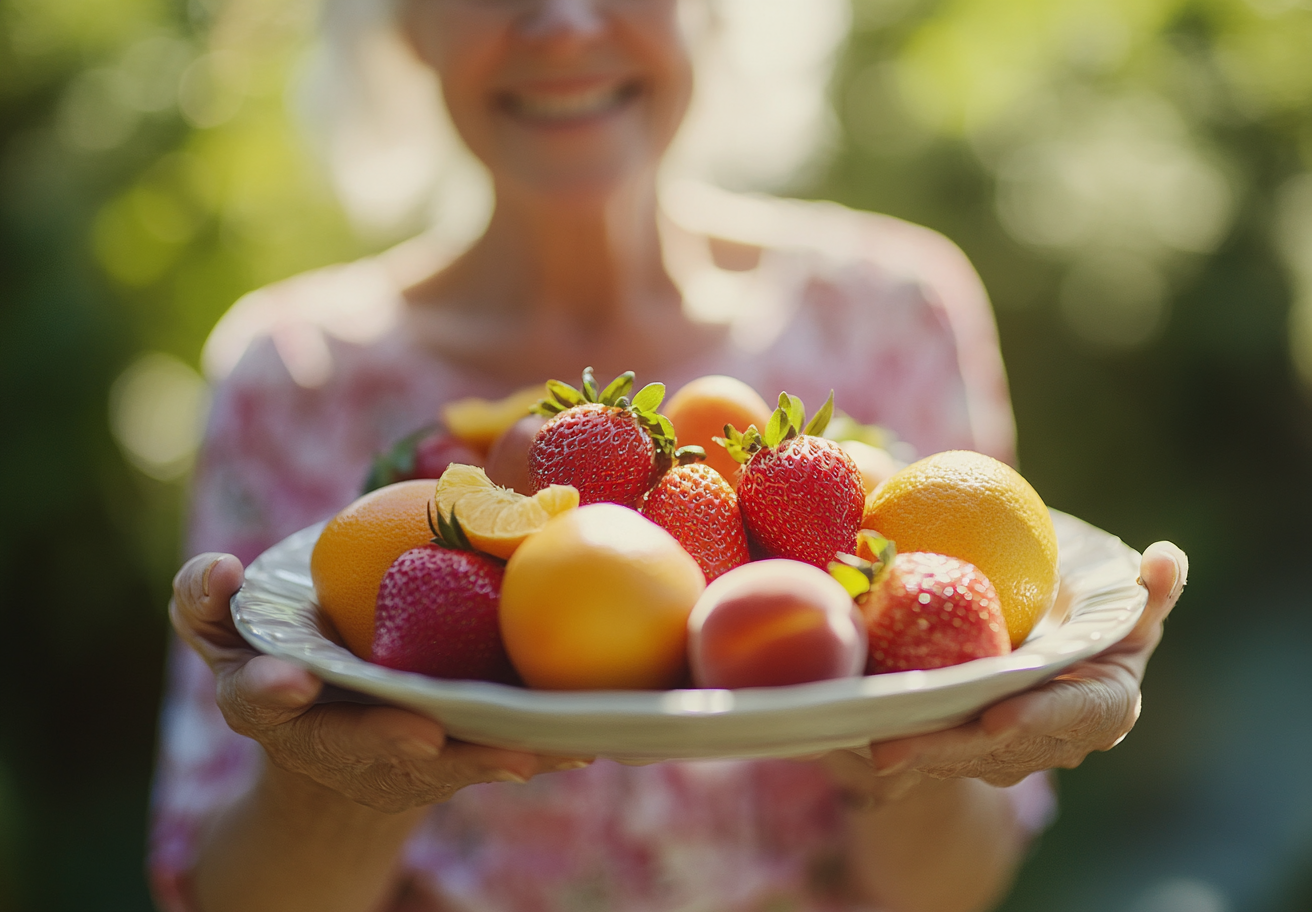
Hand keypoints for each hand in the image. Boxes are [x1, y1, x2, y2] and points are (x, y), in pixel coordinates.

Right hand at [170, 552, 587, 813]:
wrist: (327, 728)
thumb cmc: (282, 657)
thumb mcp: (227, 627)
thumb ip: (206, 598)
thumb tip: (219, 569)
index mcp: (267, 703)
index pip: (258, 700)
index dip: (272, 692)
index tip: (293, 684)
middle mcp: (327, 741)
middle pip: (355, 746)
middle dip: (385, 742)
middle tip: (421, 735)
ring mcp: (387, 759)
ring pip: (437, 765)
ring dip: (478, 759)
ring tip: (525, 751)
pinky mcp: (441, 767)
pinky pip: (487, 758)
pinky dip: (529, 756)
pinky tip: (577, 748)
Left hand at [825, 541, 1187, 799]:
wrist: (1051, 667)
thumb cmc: (1095, 629)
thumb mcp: (1125, 608)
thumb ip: (1150, 592)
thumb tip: (1168, 559)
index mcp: (1100, 707)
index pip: (1076, 717)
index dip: (1040, 719)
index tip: (998, 715)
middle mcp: (1050, 741)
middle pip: (997, 751)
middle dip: (947, 751)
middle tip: (895, 745)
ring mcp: (1003, 754)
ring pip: (953, 756)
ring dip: (909, 752)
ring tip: (864, 741)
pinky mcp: (958, 749)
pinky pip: (925, 746)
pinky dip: (891, 740)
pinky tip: (843, 731)